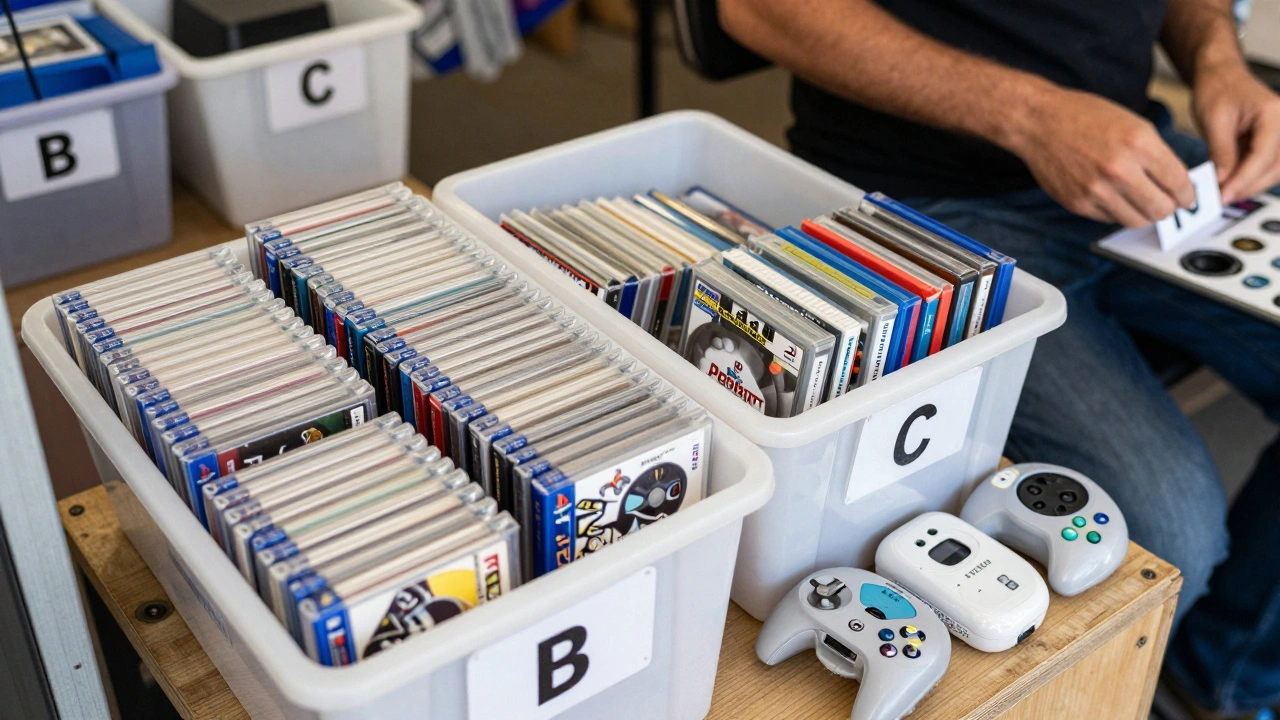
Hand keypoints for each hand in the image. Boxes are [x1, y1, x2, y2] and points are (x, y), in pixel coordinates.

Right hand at [1011, 88, 1196, 227]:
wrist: (1039, 122)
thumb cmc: (1083, 117)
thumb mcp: (1133, 124)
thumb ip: (1157, 154)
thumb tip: (1176, 183)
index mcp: (1139, 143)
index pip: (1178, 183)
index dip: (1187, 194)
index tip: (1187, 197)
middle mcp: (1119, 169)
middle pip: (1161, 209)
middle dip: (1169, 207)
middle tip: (1167, 201)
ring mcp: (1097, 190)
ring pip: (1137, 221)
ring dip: (1144, 214)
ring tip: (1141, 201)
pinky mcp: (1079, 203)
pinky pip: (1111, 219)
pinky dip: (1118, 211)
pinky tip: (1115, 196)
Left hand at [1194, 64, 1279, 203]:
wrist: (1220, 75)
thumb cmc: (1217, 88)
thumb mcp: (1214, 120)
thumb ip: (1221, 152)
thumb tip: (1222, 181)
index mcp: (1273, 113)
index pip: (1263, 155)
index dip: (1244, 179)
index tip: (1225, 195)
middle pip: (1275, 166)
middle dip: (1249, 186)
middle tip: (1222, 198)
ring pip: (1275, 170)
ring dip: (1251, 184)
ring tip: (1225, 193)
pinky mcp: (1271, 141)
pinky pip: (1267, 165)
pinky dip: (1251, 177)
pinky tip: (1232, 184)